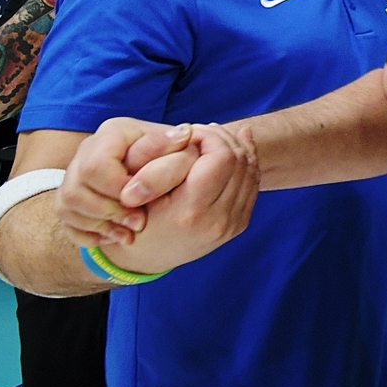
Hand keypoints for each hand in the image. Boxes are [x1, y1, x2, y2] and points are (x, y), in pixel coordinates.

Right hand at [99, 124, 257, 274]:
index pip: (221, 157)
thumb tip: (198, 130)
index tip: (191, 131)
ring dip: (235, 147)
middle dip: (223, 137)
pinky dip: (244, 163)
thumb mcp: (140, 187)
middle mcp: (217, 221)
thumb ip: (167, 157)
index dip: (210, 135)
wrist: (146, 257)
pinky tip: (229, 149)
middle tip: (202, 131)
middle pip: (240, 161)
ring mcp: (231, 225)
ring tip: (212, 138)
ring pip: (250, 170)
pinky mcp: (239, 225)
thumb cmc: (135, 216)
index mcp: (191, 211)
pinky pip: (252, 184)